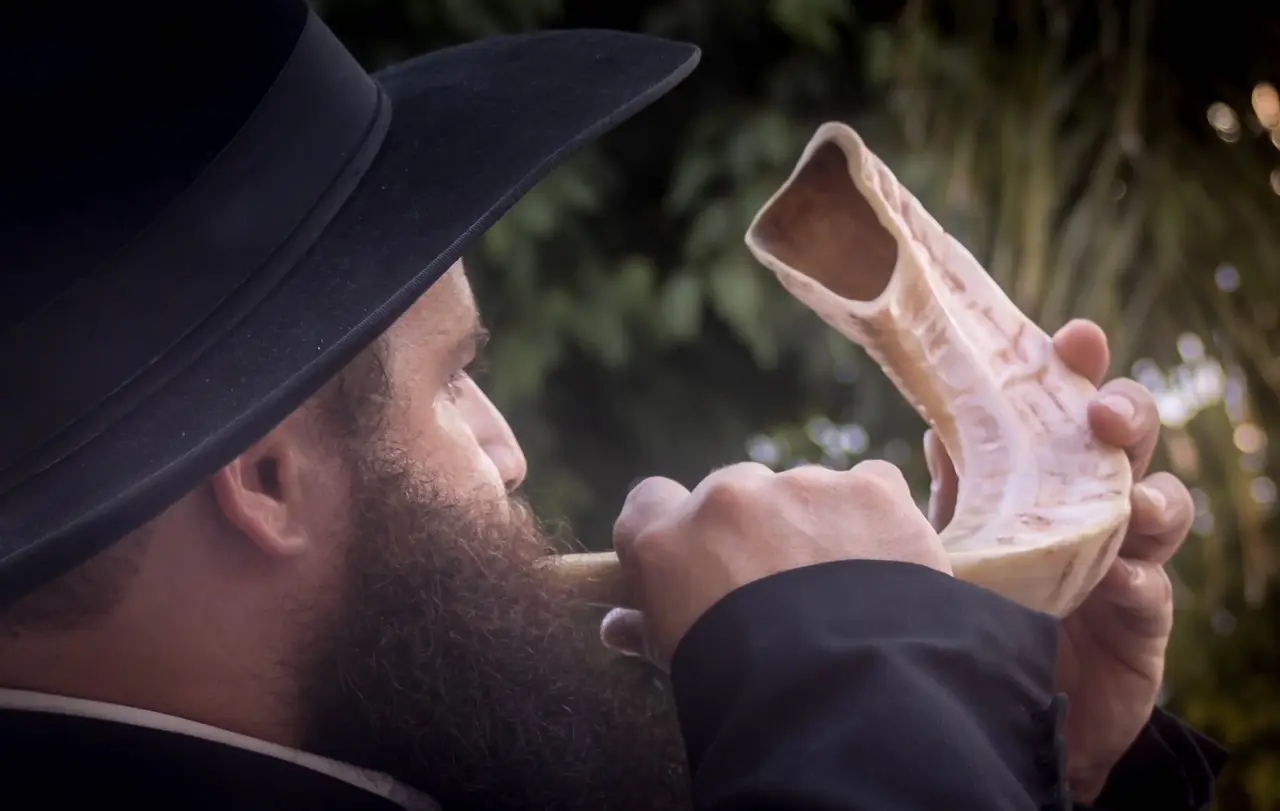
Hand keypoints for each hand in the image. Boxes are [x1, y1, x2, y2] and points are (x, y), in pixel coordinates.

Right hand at [601, 460, 946, 669]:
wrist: (842, 698)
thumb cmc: (742, 691)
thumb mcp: (681, 661)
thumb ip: (646, 629)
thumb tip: (615, 627)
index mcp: (667, 538)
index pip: (650, 502)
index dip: (675, 526)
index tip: (696, 556)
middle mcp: (727, 499)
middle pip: (736, 494)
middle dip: (755, 529)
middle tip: (784, 589)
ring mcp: (800, 488)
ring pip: (804, 492)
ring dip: (817, 527)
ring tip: (845, 595)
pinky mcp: (868, 491)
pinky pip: (870, 487)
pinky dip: (875, 521)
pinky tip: (885, 570)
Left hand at [925, 319, 1193, 802]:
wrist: (997, 708)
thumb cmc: (980, 607)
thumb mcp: (960, 538)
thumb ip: (960, 485)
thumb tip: (939, 423)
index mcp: (1049, 474)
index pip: (1070, 409)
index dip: (1080, 371)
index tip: (1076, 339)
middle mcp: (1094, 507)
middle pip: (1128, 445)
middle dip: (1126, 415)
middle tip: (1102, 414)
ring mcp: (1126, 561)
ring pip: (1163, 509)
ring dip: (1149, 496)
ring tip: (1127, 500)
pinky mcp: (1139, 627)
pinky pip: (1153, 595)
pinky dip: (1140, 582)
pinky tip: (1121, 578)